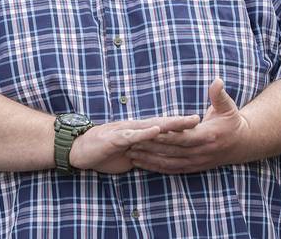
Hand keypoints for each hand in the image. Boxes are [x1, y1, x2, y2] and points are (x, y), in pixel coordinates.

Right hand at [69, 115, 199, 173]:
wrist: (78, 149)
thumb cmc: (104, 151)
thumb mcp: (129, 155)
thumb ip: (145, 155)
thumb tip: (161, 160)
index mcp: (140, 133)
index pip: (165, 129)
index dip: (182, 128)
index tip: (201, 126)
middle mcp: (136, 128)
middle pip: (163, 124)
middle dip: (182, 122)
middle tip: (200, 119)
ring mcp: (127, 132)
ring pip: (152, 126)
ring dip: (170, 124)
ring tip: (186, 121)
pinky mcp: (116, 138)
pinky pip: (133, 135)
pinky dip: (145, 133)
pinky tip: (157, 130)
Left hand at [127, 78, 251, 172]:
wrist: (242, 144)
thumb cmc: (232, 122)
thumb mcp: (228, 106)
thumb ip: (219, 94)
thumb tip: (217, 80)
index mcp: (207, 136)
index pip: (183, 137)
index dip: (166, 135)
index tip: (149, 131)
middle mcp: (201, 152)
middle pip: (171, 151)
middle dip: (150, 148)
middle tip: (131, 142)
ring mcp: (196, 162)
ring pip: (169, 163)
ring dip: (149, 159)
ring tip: (131, 153)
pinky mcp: (193, 168)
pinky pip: (172, 169)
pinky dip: (156, 168)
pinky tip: (141, 164)